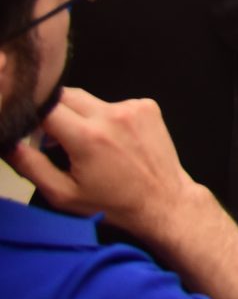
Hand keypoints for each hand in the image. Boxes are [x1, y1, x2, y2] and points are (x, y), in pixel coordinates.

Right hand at [9, 86, 214, 250]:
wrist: (162, 200)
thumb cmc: (112, 203)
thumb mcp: (63, 193)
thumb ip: (31, 166)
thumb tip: (9, 145)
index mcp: (88, 137)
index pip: (46, 108)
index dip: (32, 117)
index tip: (30, 131)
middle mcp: (112, 115)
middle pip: (66, 96)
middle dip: (53, 113)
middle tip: (54, 140)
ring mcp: (133, 107)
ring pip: (90, 100)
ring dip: (80, 116)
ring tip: (86, 145)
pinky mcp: (148, 106)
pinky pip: (114, 103)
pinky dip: (105, 117)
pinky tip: (111, 141)